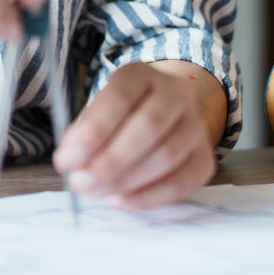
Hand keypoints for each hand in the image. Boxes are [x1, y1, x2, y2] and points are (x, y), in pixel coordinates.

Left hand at [52, 61, 226, 208]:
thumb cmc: (122, 114)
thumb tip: (70, 161)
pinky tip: (120, 199)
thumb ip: (83, 132)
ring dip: (127, 181)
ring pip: (167, 155)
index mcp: (141, 75)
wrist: (166, 112)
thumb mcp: (99, 110)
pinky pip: (182, 182)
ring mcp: (195, 125)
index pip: (121, 96)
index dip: (94, 129)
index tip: (69, 158)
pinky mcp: (204, 158)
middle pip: (149, 125)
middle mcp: (175, 94)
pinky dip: (148, 196)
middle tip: (82, 182)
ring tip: (96, 192)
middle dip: (111, 160)